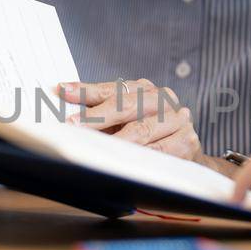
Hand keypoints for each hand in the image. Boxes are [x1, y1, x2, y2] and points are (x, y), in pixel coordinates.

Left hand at [57, 78, 201, 160]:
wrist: (186, 153)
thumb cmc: (148, 135)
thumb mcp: (124, 120)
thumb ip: (99, 110)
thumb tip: (65, 98)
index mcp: (146, 89)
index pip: (113, 89)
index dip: (87, 91)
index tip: (64, 91)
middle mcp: (163, 99)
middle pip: (128, 105)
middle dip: (98, 116)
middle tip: (75, 124)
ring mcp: (178, 120)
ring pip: (142, 130)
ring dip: (115, 140)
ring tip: (95, 146)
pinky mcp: (186, 142)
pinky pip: (158, 152)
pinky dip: (138, 156)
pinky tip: (123, 160)